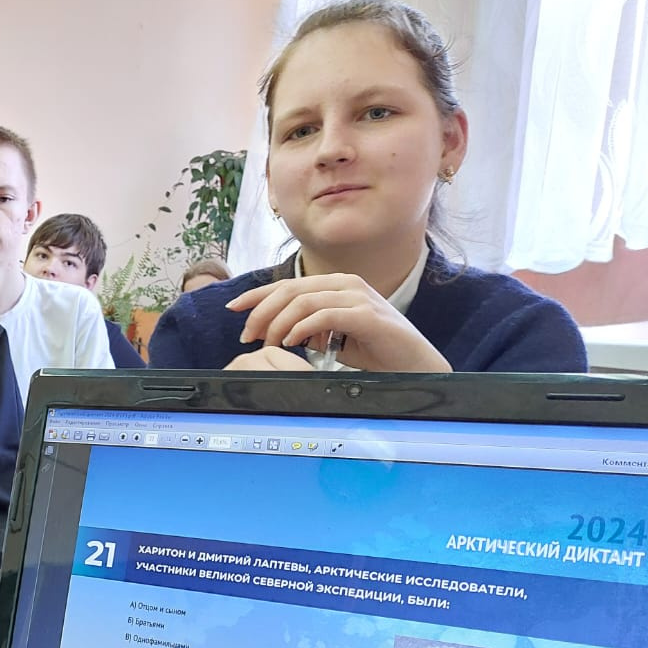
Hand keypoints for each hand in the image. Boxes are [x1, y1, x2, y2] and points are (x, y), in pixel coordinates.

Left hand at [225, 273, 450, 372]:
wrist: (414, 363)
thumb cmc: (375, 349)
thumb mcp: (334, 337)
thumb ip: (309, 329)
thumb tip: (278, 332)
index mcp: (335, 286)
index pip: (288, 284)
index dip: (257, 295)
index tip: (233, 309)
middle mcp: (345, 284)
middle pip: (290, 289)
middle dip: (262, 312)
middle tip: (247, 335)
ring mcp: (357, 296)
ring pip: (303, 301)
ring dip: (279, 323)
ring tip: (269, 343)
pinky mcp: (366, 315)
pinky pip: (324, 315)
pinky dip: (302, 327)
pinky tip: (291, 342)